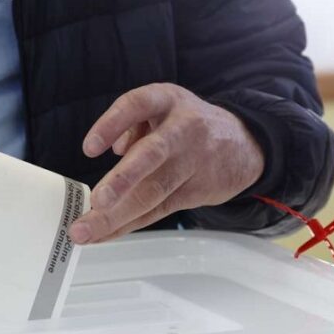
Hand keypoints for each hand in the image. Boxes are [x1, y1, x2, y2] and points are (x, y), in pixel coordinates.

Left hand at [69, 83, 263, 243]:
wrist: (246, 143)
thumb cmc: (187, 125)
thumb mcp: (162, 109)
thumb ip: (132, 125)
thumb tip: (114, 150)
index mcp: (166, 100)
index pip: (136, 106)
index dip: (111, 125)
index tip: (89, 149)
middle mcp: (182, 129)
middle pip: (151, 155)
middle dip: (122, 180)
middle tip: (97, 201)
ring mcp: (192, 161)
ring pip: (153, 191)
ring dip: (117, 215)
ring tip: (87, 230)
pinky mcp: (196, 191)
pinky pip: (157, 210)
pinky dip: (127, 224)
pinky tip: (104, 233)